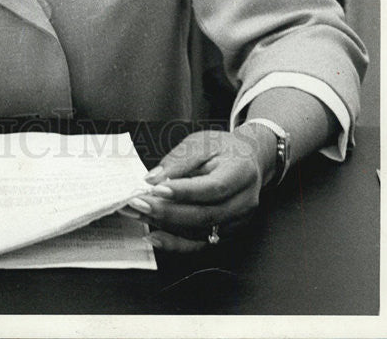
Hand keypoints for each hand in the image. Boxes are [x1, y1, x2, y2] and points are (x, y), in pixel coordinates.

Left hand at [127, 126, 276, 251]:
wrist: (248, 161)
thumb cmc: (224, 149)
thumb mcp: (202, 142)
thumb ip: (179, 159)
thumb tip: (154, 178)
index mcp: (241, 173)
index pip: (213, 188)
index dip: (184, 191)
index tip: (157, 189)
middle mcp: (243, 203)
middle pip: (204, 215)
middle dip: (166, 211)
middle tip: (138, 203)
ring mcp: (236, 222)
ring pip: (199, 231)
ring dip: (165, 225)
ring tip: (138, 214)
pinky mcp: (226, 233)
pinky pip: (199, 244)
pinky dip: (175, 243)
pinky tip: (154, 236)